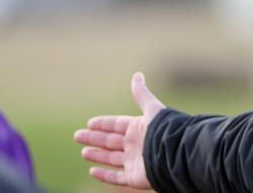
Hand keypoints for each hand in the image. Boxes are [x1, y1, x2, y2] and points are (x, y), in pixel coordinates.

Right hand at [74, 72, 164, 188]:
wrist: (174, 153)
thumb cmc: (164, 130)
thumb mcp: (151, 108)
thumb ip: (142, 94)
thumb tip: (137, 74)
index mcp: (139, 128)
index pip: (117, 125)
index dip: (103, 124)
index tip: (89, 122)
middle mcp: (136, 144)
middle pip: (110, 141)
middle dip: (94, 138)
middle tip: (78, 136)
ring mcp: (135, 161)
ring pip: (111, 158)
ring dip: (97, 155)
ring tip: (83, 152)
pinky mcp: (135, 178)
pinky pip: (116, 177)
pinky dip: (104, 175)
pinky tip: (92, 171)